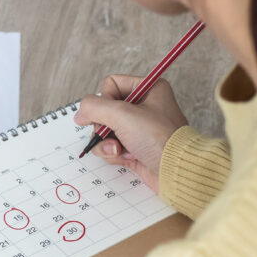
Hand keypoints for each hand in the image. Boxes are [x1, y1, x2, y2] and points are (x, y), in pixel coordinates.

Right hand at [75, 75, 188, 192]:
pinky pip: (112, 147)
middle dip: (104, 127)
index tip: (110, 114)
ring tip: (121, 150)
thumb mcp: (122, 115)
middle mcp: (144, 106)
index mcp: (149, 88)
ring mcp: (139, 129)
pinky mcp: (136, 148)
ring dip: (108, 143)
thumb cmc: (159, 138)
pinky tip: (129, 158)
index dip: (104, 100)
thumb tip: (79, 114)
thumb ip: (94, 107)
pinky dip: (115, 155)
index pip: (111, 84)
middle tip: (112, 135)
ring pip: (105, 131)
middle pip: (105, 110)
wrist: (176, 171)